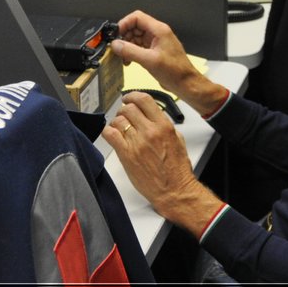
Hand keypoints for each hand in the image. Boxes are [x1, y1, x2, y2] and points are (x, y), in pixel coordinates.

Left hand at [102, 92, 216, 229]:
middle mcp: (150, 131)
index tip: (129, 98)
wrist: (173, 190)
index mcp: (164, 126)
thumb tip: (153, 117)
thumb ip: (165, 125)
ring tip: (119, 127)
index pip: (144, 100)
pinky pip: (111, 135)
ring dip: (117, 121)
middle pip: (129, 108)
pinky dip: (109, 131)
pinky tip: (112, 135)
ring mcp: (137, 143)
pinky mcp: (127, 155)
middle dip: (124, 109)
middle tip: (124, 114)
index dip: (133, 96)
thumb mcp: (178, 140)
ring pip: (119, 120)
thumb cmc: (177, 169)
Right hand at [108, 11, 224, 115]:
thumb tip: (116, 45)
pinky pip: (139, 46)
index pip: (137, 17)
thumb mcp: (149, 60)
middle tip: (117, 47)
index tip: (116, 34)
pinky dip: (131, 52)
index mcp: (159, 30)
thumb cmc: (175, 71)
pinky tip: (128, 61)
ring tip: (122, 57)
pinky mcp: (154, 51)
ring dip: (127, 45)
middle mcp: (158, 33)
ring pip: (136, 37)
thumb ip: (131, 51)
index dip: (124, 23)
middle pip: (135, 27)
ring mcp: (156, 42)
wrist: (185, 83)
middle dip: (124, 36)